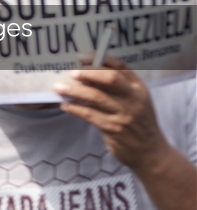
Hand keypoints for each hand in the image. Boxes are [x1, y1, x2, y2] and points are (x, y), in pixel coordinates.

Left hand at [53, 56, 167, 171]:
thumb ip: (116, 86)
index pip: (120, 66)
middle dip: (89, 73)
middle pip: (111, 78)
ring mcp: (125, 114)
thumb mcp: (133, 100)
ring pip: (96, 97)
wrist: (150, 152)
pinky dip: (75, 108)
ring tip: (59, 88)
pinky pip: (90, 115)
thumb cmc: (136, 120)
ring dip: (74, 91)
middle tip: (72, 73)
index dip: (99, 58)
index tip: (81, 56)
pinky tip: (65, 106)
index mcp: (138, 87)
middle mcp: (134, 98)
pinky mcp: (114, 129)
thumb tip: (84, 72)